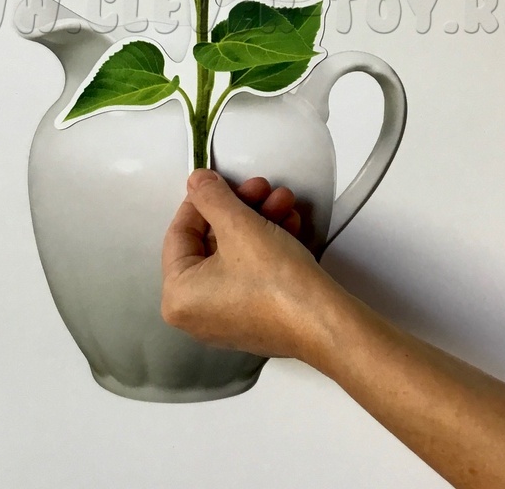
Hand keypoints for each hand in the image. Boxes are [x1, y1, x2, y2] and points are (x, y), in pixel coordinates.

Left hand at [161, 169, 336, 357]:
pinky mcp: (255, 315)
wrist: (326, 322)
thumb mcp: (238, 224)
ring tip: (282, 201)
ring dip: (259, 219)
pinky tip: (289, 224)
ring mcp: (227, 316)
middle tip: (258, 188)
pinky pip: (252, 269)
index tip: (217, 182)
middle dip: (241, 207)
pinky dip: (268, 243)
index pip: (180, 233)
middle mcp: (197, 312)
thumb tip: (197, 183)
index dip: (202, 200)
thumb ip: (211, 197)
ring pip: (236, 251)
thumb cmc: (279, 286)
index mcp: (179, 296)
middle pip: (211, 241)